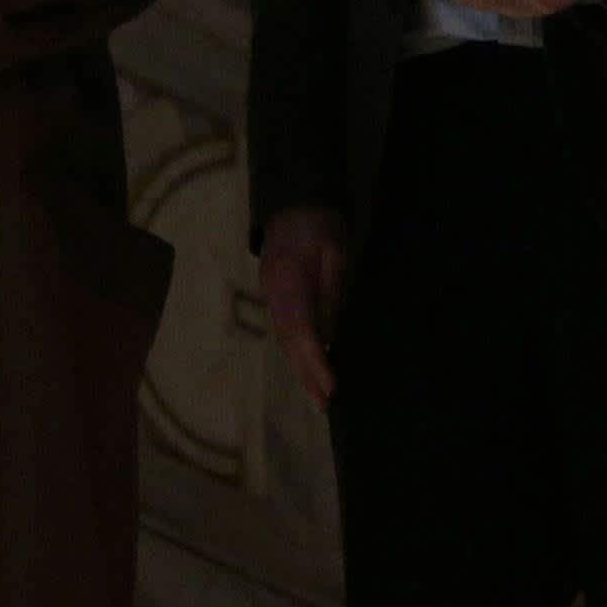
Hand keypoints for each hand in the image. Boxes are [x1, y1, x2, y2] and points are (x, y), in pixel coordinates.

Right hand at [259, 205, 346, 409]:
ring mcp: (270, 294)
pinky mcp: (274, 294)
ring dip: (300, 367)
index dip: (315, 361)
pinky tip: (309, 366)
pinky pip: (285, 328)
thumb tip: (330, 335)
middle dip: (306, 374)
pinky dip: (297, 350)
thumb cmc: (320, 225)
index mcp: (290, 282)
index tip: (329, 387)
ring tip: (318, 395)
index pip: (302, 330)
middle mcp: (275, 293)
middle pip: (288, 341)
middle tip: (323, 405)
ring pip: (285, 337)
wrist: (294, 201)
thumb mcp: (335, 253)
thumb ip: (332, 293)